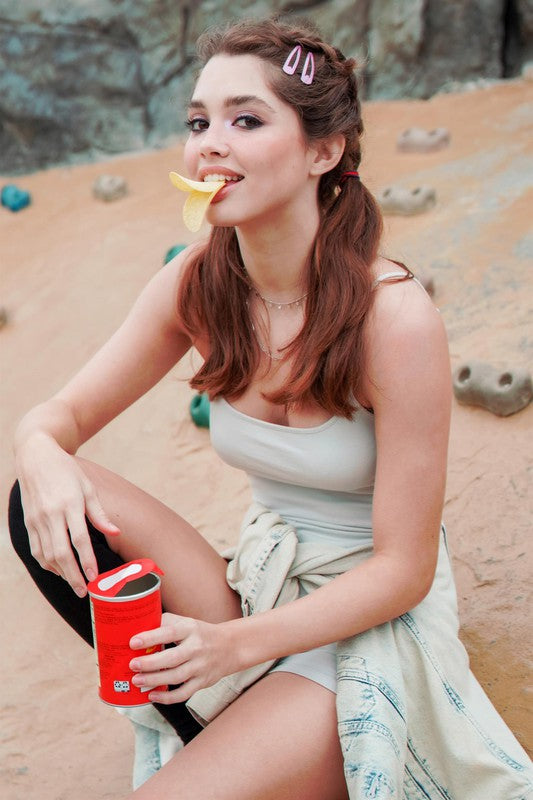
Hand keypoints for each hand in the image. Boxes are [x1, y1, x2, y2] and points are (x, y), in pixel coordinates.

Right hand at [17, 434, 119, 596]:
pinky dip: (46, 563)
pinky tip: (58, 570)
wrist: (35, 457)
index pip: (79, 540)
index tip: (95, 577)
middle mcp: (51, 514)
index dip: (88, 561)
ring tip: (74, 583)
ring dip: (60, 573)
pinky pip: (36, 549)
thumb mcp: (87, 486)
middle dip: (73, 576)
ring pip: (46, 555)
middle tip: (84, 591)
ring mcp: (36, 520)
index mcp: (70, 504)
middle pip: (61, 553)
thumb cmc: (66, 471)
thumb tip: (115, 533)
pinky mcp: (28, 522)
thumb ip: (100, 513)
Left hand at [129, 613, 239, 703]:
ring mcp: (201, 666)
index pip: (169, 632)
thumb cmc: (200, 633)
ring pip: (176, 677)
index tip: (133, 642)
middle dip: (150, 663)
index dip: (150, 638)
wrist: (230, 646)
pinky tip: (152, 696)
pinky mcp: (203, 682)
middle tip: (132, 665)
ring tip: (137, 680)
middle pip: (172, 658)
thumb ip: (166, 624)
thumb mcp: (187, 622)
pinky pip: (183, 693)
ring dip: (154, 680)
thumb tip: (138, 628)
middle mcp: (197, 647)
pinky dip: (167, 697)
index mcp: (190, 629)